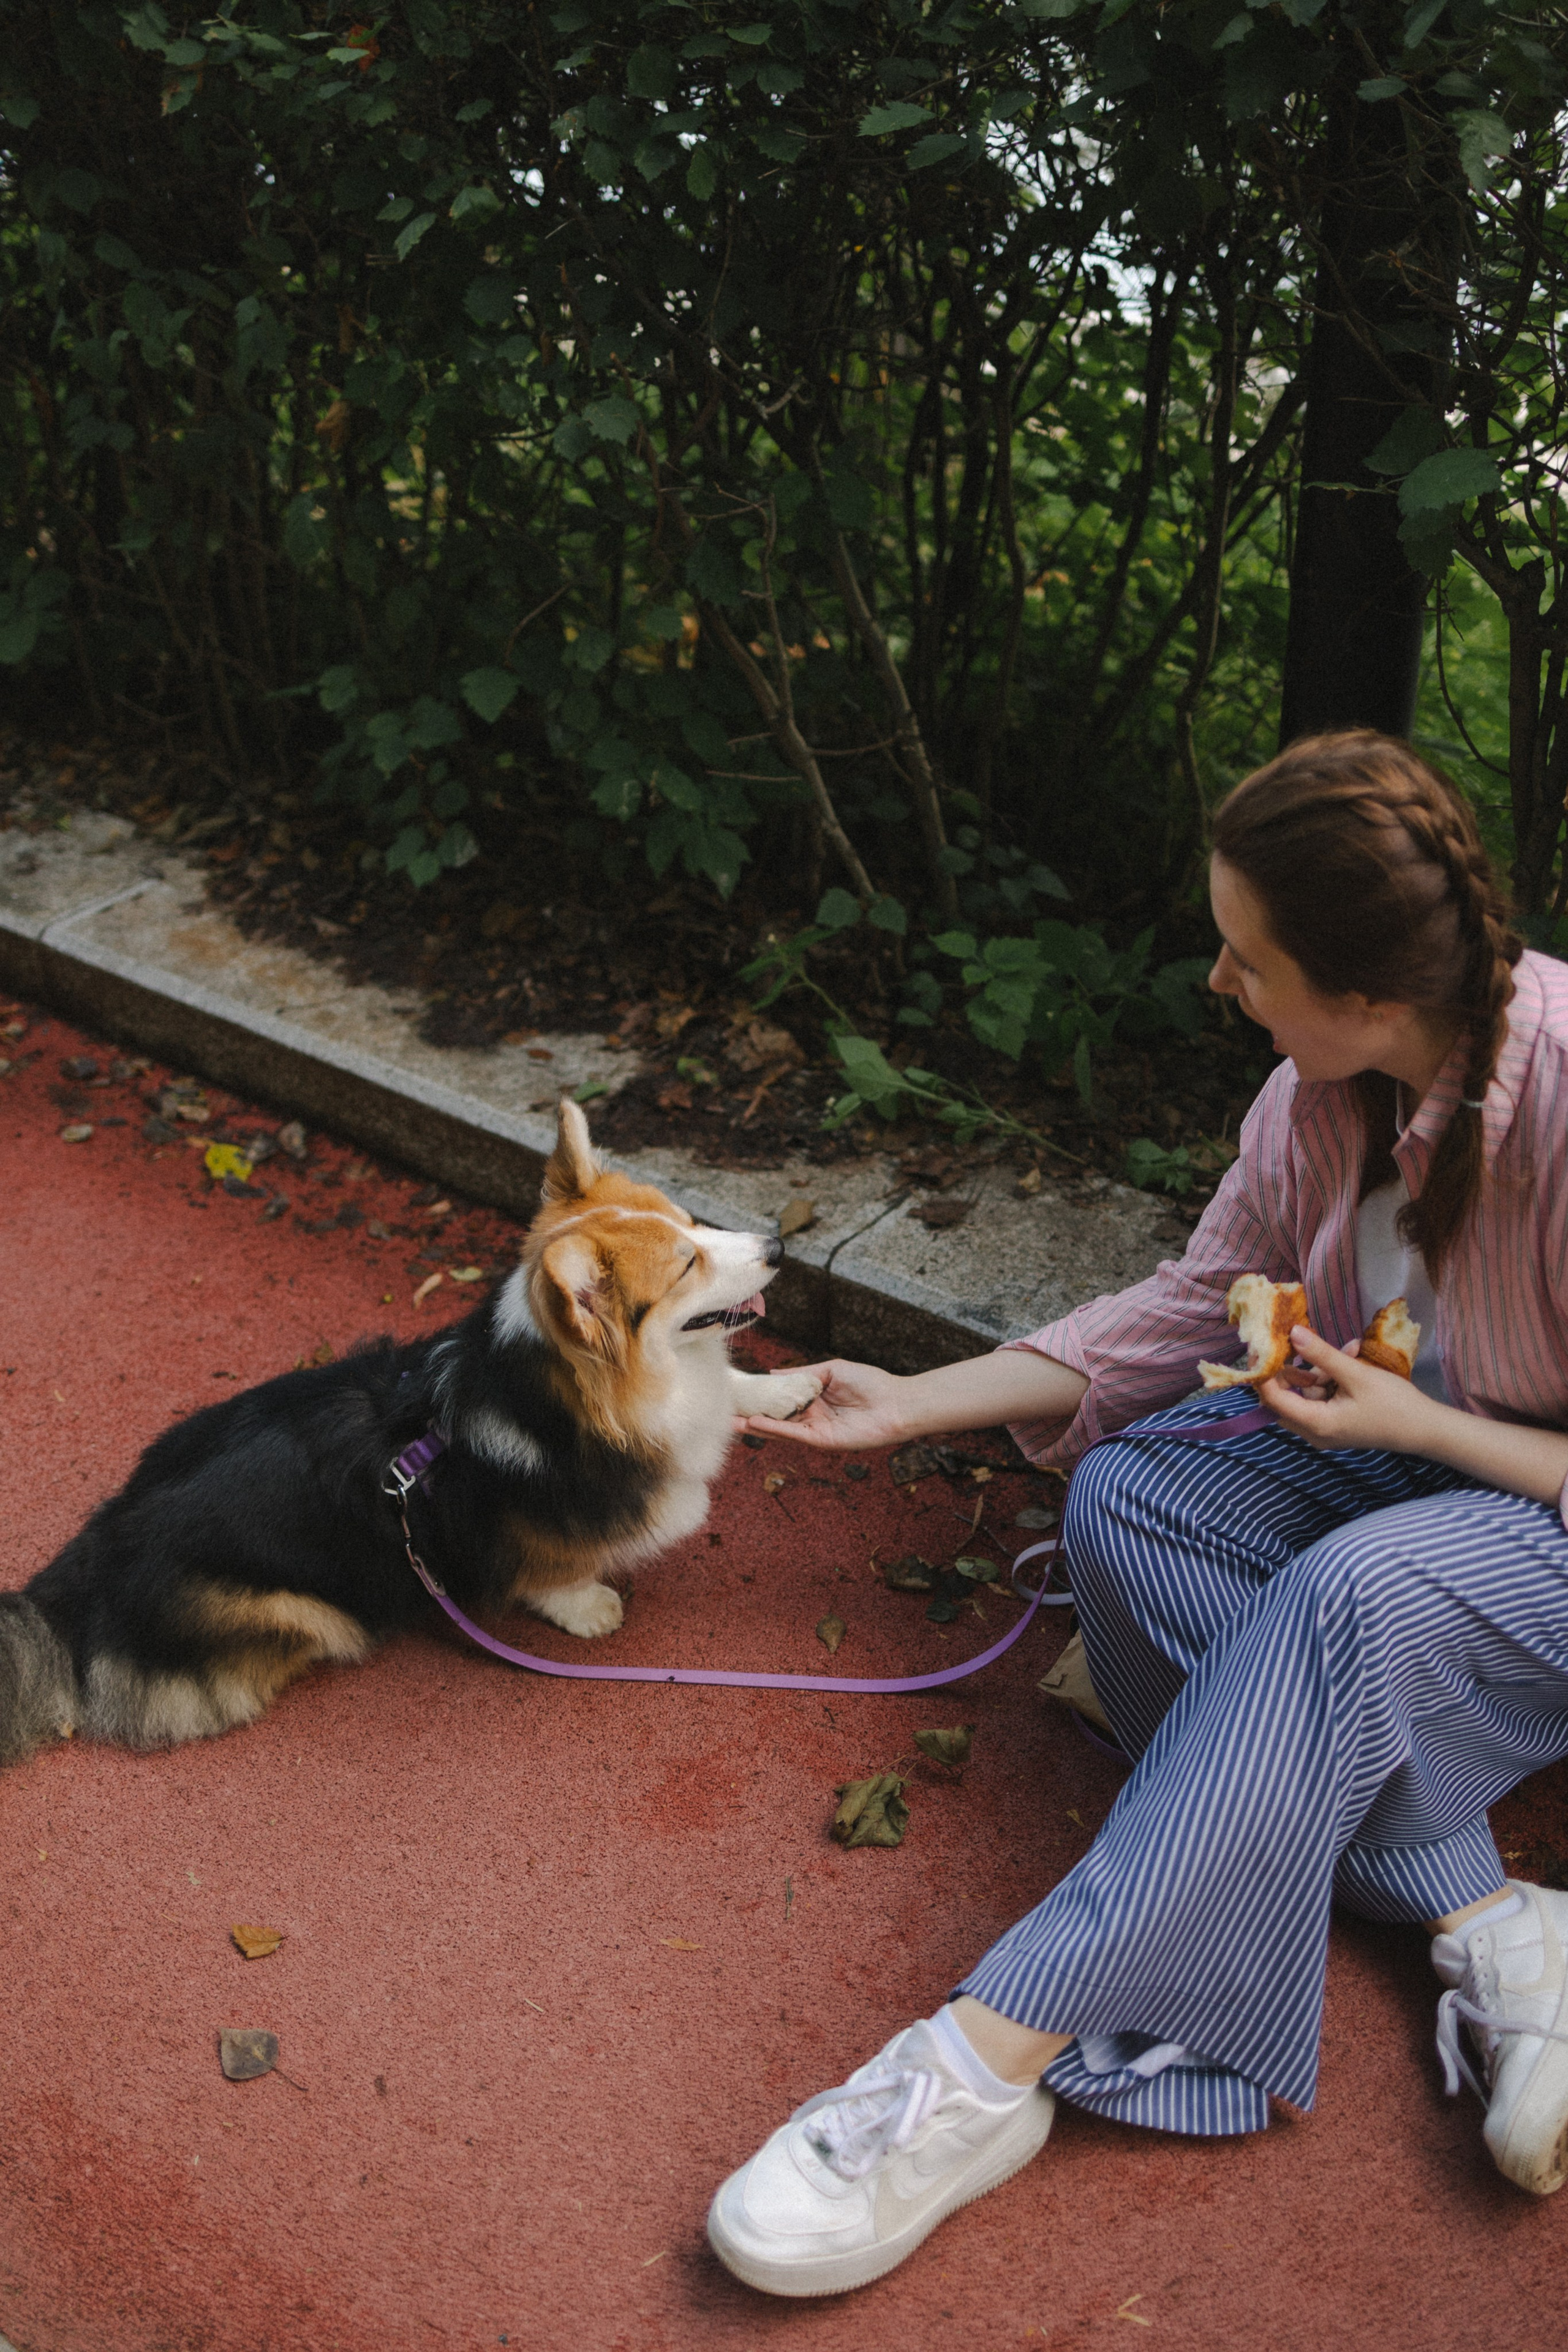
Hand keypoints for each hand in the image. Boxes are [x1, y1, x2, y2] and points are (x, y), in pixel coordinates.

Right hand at [735, 1358, 909, 1449]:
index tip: (736, 1391)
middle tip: (722, 1412)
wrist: (896, 1403)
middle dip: (748, 1414)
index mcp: (812, 1397)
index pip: (778, 1397)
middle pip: (773, 1415)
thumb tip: (773, 1372)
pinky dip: (773, 1429)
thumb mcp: (831, 1370)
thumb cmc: (870, 1383)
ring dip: (753, 1425)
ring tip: (728, 1422)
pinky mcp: (821, 1440)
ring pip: (778, 1428)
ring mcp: (814, 1429)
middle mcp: (809, 1415)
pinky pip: (793, 1434)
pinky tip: (754, 1422)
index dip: (758, 1395)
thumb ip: (802, 1374)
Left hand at [1259, 1326, 1444, 1456]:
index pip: (1273, 1399)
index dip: (1264, 1374)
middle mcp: (1314, 1432)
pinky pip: (1324, 1396)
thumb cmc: (1393, 1404)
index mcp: (1315, 1424)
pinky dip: (1333, 1378)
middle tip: (1305, 1342)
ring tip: (1350, 1351)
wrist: (1425, 1428)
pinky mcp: (1338, 1423)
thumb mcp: (1355, 1375)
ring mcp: (1326, 1429)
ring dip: (1323, 1369)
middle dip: (1296, 1368)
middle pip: (1287, 1396)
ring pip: (1308, 1393)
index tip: (1263, 1347)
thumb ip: (1322, 1354)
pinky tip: (1353, 1358)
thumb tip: (1292, 1332)